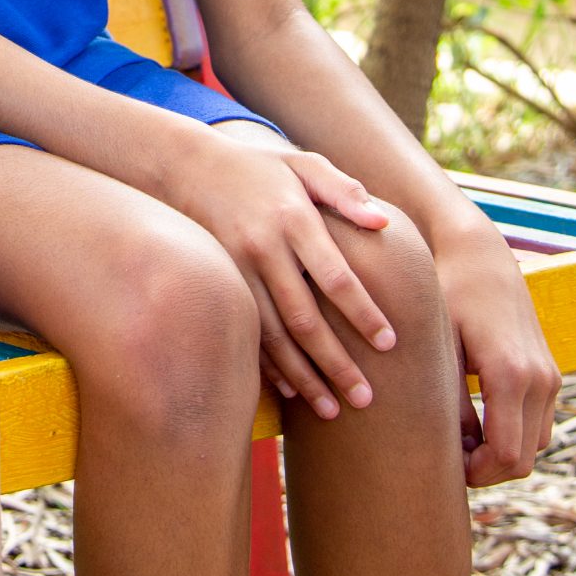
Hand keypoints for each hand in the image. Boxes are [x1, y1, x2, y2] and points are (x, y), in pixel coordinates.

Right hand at [177, 131, 397, 419]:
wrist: (186, 166)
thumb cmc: (259, 168)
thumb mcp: (302, 164)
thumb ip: (342, 191)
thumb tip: (381, 224)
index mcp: (293, 218)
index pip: (335, 275)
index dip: (362, 312)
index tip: (390, 343)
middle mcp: (264, 248)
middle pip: (305, 317)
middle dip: (336, 362)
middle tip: (366, 398)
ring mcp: (236, 269)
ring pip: (273, 335)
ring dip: (303, 376)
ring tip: (332, 410)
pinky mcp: (220, 284)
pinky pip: (247, 333)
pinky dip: (268, 367)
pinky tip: (290, 392)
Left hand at [433, 214, 559, 484]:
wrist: (479, 257)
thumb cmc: (448, 296)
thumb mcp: (438, 347)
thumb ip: (447, 402)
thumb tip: (447, 452)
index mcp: (511, 375)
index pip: (506, 456)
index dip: (476, 474)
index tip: (443, 467)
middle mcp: (540, 380)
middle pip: (523, 460)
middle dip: (486, 470)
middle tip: (446, 460)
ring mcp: (550, 377)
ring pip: (534, 446)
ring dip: (501, 454)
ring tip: (458, 440)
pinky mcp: (549, 374)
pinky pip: (538, 425)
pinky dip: (513, 435)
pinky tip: (476, 422)